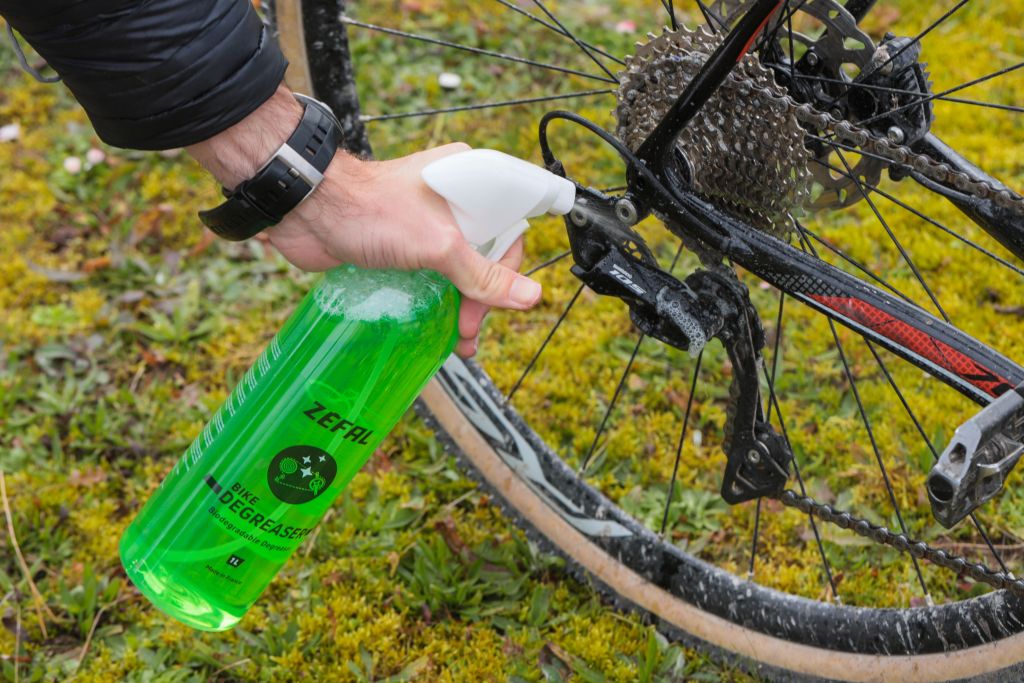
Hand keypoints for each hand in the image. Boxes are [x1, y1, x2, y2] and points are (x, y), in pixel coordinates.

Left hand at [187, 87, 541, 356]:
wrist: (308, 211)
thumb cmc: (370, 209)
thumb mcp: (438, 245)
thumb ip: (483, 275)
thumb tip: (530, 297)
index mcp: (469, 182)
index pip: (508, 229)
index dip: (506, 269)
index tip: (497, 300)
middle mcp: (451, 202)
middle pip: (484, 257)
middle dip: (480, 297)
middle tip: (468, 326)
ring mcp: (425, 226)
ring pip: (456, 272)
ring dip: (461, 308)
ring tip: (458, 340)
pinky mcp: (402, 247)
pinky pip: (430, 279)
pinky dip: (436, 305)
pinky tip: (438, 331)